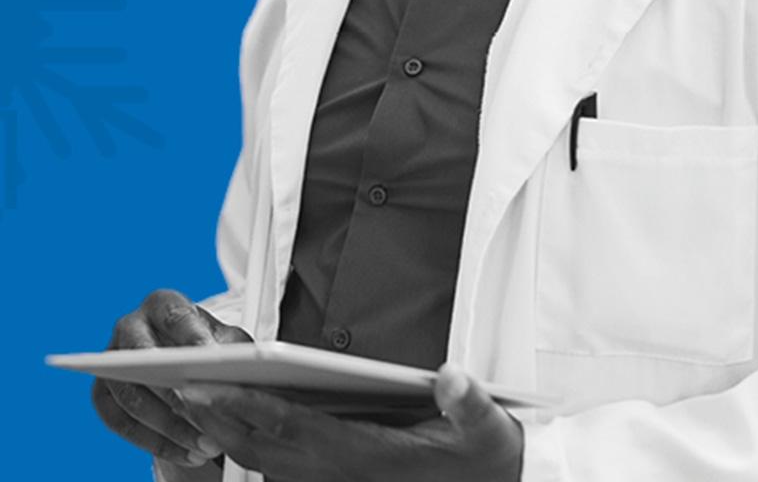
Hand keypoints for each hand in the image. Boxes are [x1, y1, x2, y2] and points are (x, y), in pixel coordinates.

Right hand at [91, 289, 252, 472]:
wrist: (185, 361)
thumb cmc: (211, 345)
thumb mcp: (229, 340)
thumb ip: (234, 349)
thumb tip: (243, 368)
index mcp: (163, 303)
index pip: (176, 317)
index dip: (192, 338)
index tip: (211, 360)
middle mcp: (130, 326)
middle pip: (143, 360)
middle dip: (175, 394)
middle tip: (206, 419)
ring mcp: (110, 361)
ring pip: (132, 398)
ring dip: (169, 428)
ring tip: (205, 447)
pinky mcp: (102, 394)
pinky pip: (121, 423)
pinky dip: (155, 443)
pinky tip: (187, 455)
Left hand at [174, 362, 524, 481]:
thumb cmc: (486, 455)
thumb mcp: (488, 427)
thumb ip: (469, 403)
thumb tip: (451, 377)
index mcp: (369, 456)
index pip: (295, 429)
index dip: (249, 408)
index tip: (210, 387)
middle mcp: (346, 475)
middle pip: (266, 450)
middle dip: (219, 421)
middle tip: (177, 389)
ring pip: (269, 464)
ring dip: (230, 435)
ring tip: (197, 403)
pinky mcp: (346, 480)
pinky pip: (286, 470)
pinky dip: (255, 448)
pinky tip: (241, 428)